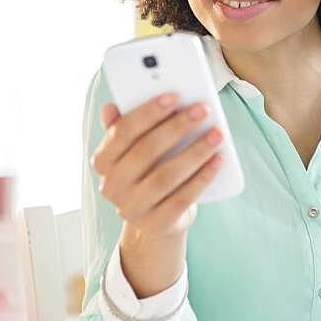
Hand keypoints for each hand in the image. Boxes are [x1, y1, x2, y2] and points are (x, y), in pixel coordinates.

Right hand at [90, 93, 223, 239]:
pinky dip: (202, 177)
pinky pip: (183, 198)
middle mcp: (112, 186)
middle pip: (146, 151)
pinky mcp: (157, 224)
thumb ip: (124, 127)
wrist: (155, 220)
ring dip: (195, 152)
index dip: (148, 112)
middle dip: (176, 127)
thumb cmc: (146, 174)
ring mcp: (133, 208)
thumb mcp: (132, 152)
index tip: (174, 96)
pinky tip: (218, 160)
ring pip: (166, 175)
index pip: (122, 132)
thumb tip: (110, 105)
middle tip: (201, 110)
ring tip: (216, 134)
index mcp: (103, 162)